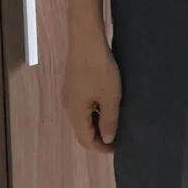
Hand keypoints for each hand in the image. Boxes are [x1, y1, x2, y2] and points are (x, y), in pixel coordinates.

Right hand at [63, 32, 121, 151]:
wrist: (87, 39)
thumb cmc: (100, 70)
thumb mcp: (110, 97)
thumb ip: (109, 120)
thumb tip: (107, 139)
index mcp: (75, 113)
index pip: (85, 140)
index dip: (101, 147)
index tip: (118, 147)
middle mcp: (68, 106)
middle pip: (83, 129)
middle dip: (100, 135)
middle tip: (119, 135)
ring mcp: (70, 93)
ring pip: (84, 115)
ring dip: (98, 121)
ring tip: (116, 119)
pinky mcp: (74, 82)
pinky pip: (84, 103)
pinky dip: (95, 108)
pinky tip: (107, 101)